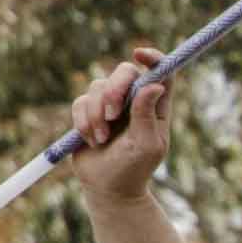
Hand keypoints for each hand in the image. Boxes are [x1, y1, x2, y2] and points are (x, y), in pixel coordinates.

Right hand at [62, 48, 175, 211]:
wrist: (108, 188)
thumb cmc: (134, 168)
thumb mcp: (146, 144)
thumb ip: (147, 114)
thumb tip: (156, 85)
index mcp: (156, 104)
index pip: (161, 71)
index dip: (153, 57)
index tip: (139, 54)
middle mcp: (134, 99)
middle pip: (125, 71)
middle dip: (114, 90)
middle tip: (113, 115)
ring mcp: (110, 103)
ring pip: (98, 86)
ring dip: (97, 115)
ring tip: (102, 140)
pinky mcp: (88, 111)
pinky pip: (80, 102)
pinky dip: (84, 122)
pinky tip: (91, 141)